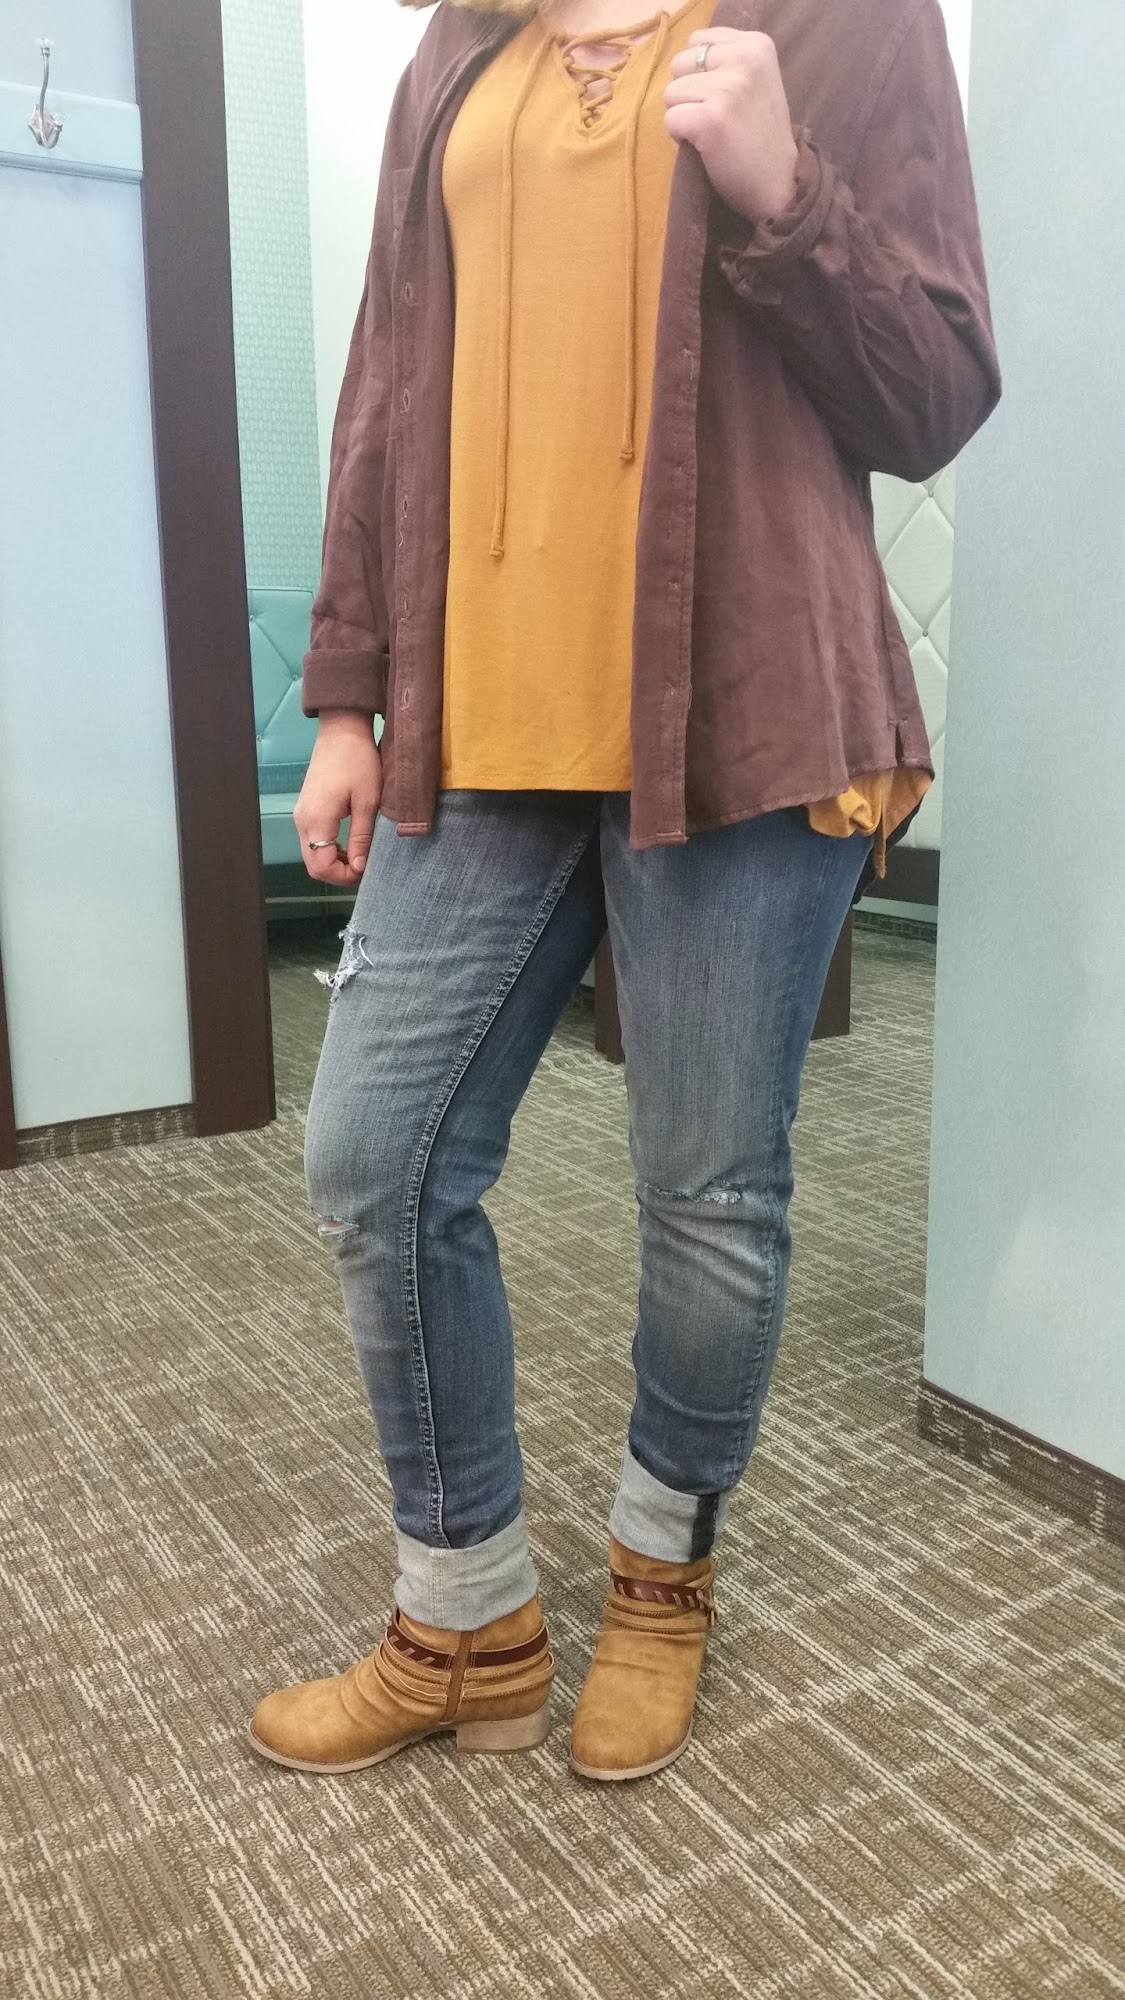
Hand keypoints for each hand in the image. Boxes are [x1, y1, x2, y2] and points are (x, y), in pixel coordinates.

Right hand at [294, 710, 381, 886]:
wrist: (341, 732)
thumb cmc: (358, 761)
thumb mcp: (368, 802)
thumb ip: (361, 837)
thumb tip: (359, 867)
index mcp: (316, 820)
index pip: (321, 866)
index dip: (344, 876)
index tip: (366, 870)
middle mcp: (302, 821)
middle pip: (312, 865)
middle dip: (338, 873)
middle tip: (363, 867)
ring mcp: (301, 815)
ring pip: (311, 855)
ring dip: (333, 862)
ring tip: (359, 855)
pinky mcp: (305, 810)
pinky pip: (312, 841)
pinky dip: (328, 849)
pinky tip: (348, 844)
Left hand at [664, 29, 798, 223]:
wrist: (778, 183)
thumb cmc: (760, 134)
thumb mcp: (757, 80)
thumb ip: (727, 59)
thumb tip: (682, 57)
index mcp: (756, 44)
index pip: (698, 39)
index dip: (698, 71)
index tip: (721, 95)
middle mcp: (744, 59)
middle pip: (679, 63)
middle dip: (687, 92)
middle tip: (713, 116)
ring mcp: (728, 88)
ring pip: (670, 93)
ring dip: (683, 115)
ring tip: (710, 131)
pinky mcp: (710, 119)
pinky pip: (670, 120)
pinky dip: (679, 137)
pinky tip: (704, 145)